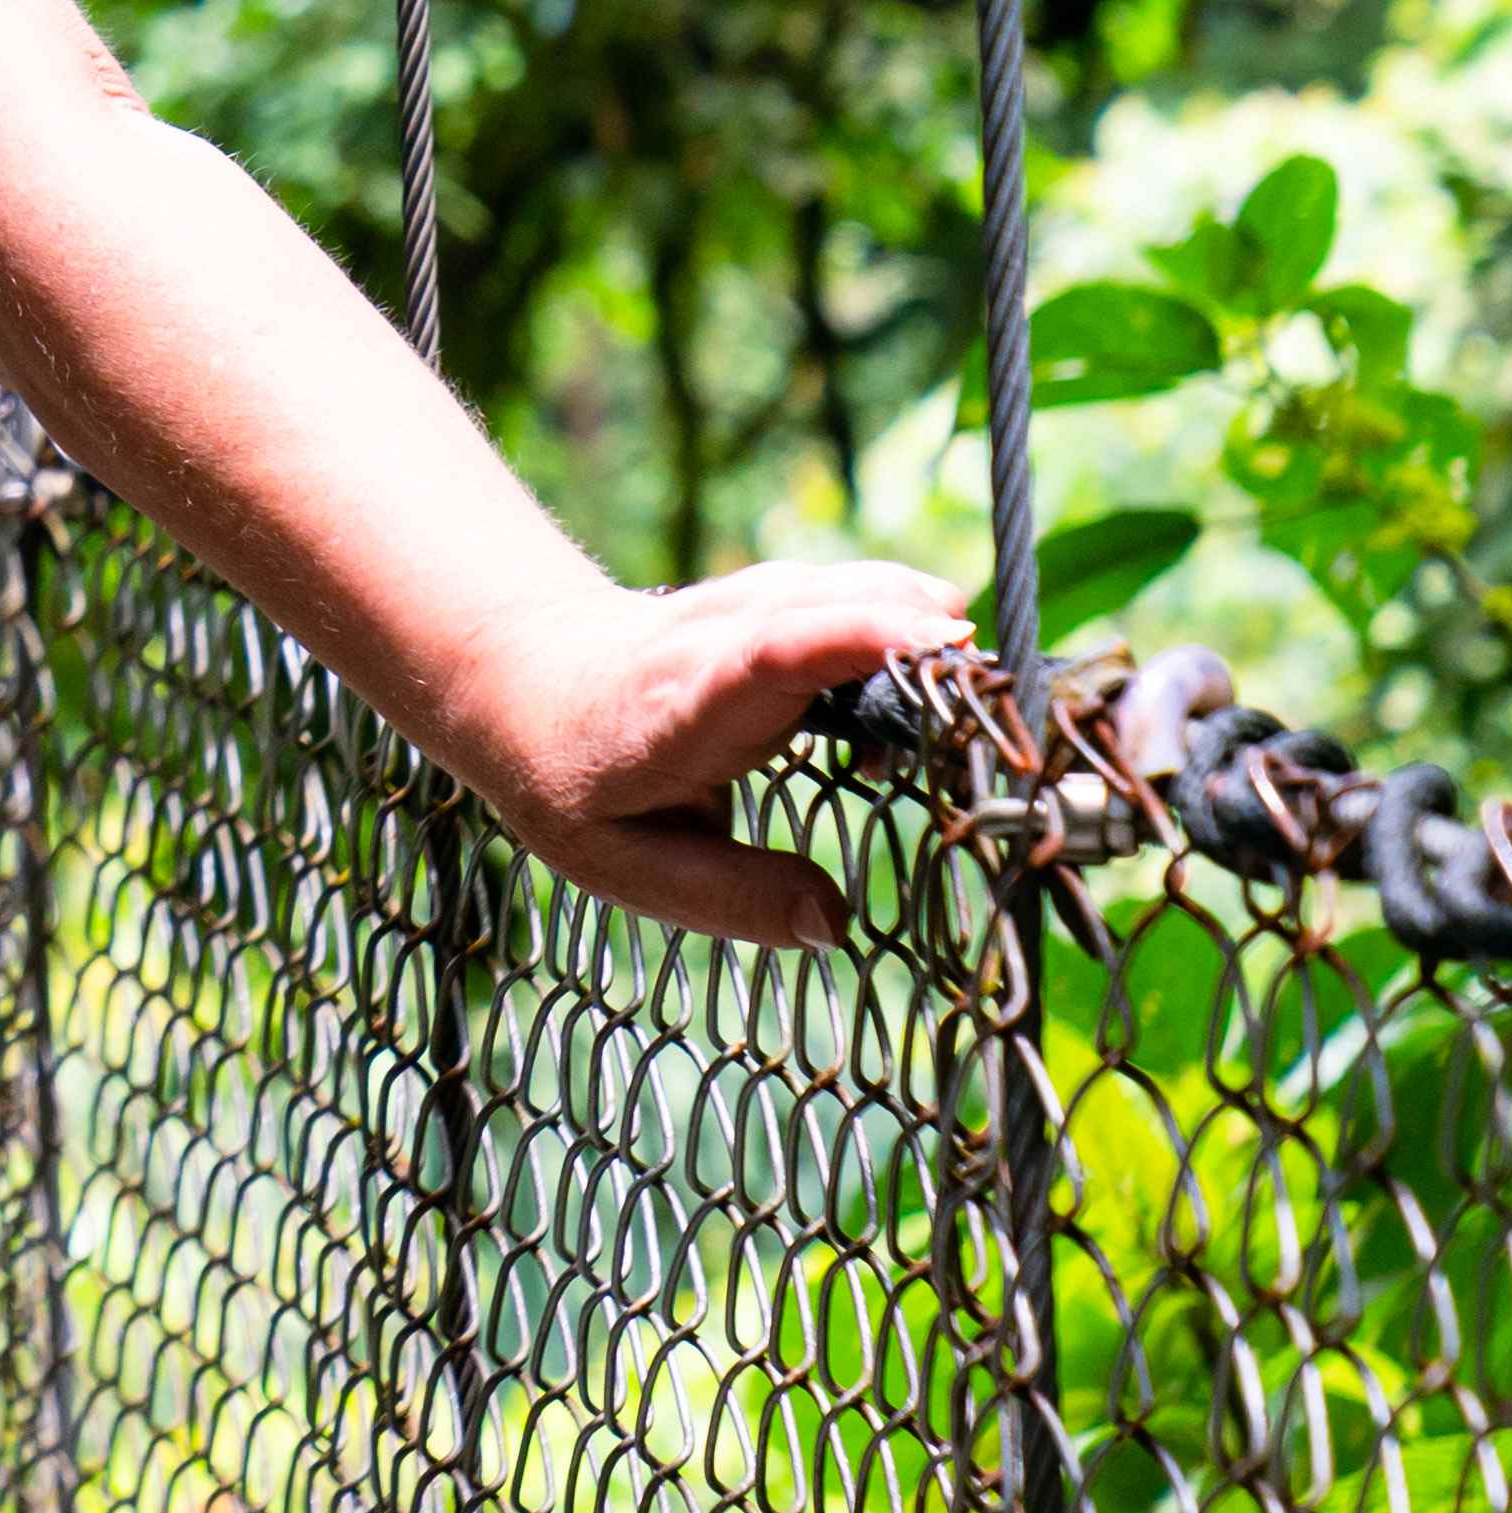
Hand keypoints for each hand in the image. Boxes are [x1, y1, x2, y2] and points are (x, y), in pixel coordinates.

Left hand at [434, 558, 966, 950]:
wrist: (521, 679)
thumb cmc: (571, 779)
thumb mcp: (622, 866)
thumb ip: (729, 898)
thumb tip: (836, 925)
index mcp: (687, 704)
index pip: (773, 650)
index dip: (857, 639)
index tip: (940, 644)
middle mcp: (725, 634)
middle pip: (841, 606)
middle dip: (928, 644)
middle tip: (990, 716)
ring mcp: (754, 602)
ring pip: (860, 586)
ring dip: (927, 632)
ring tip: (967, 710)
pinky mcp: (781, 596)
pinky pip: (861, 592)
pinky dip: (911, 622)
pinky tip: (929, 681)